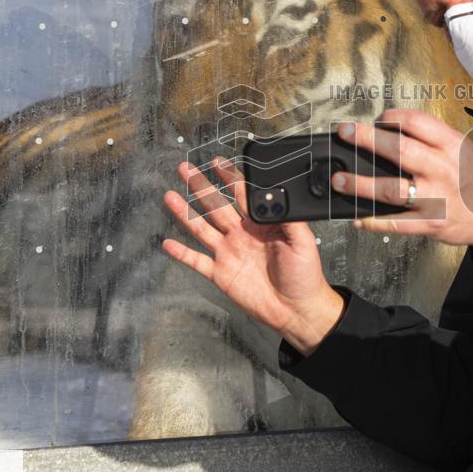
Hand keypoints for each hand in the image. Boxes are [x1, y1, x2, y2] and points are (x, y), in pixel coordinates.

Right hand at [161, 157, 344, 355]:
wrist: (296, 309)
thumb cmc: (304, 275)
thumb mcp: (303, 241)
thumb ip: (290, 218)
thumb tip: (278, 195)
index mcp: (261, 223)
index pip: (242, 194)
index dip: (229, 177)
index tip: (217, 162)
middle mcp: (242, 234)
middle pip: (216, 205)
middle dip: (200, 186)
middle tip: (185, 169)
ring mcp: (229, 253)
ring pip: (202, 228)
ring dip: (185, 212)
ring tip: (170, 196)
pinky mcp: (221, 273)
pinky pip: (197, 261)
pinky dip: (182, 253)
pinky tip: (167, 243)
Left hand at [331, 108, 472, 246]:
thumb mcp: (460, 148)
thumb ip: (429, 139)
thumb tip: (387, 132)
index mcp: (451, 145)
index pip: (416, 122)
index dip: (390, 117)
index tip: (377, 120)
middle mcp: (442, 169)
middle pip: (399, 150)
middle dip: (366, 139)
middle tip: (344, 133)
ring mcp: (435, 198)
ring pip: (391, 189)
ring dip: (360, 184)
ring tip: (340, 180)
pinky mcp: (430, 223)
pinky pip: (396, 223)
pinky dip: (373, 222)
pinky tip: (357, 218)